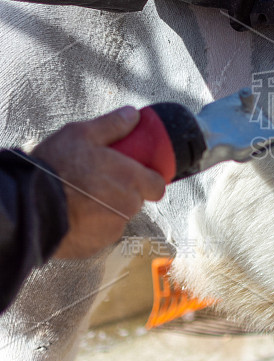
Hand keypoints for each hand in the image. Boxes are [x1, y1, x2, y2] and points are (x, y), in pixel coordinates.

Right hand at [31, 107, 165, 258]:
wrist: (28, 205)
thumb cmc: (56, 167)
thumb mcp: (82, 134)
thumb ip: (112, 125)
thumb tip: (132, 114)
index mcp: (132, 178)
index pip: (157, 186)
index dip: (148, 181)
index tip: (136, 176)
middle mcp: (128, 206)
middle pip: (135, 200)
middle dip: (122, 193)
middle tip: (98, 182)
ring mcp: (112, 228)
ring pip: (117, 218)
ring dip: (106, 210)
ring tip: (80, 199)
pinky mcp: (96, 245)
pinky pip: (99, 234)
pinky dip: (90, 227)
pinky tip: (73, 215)